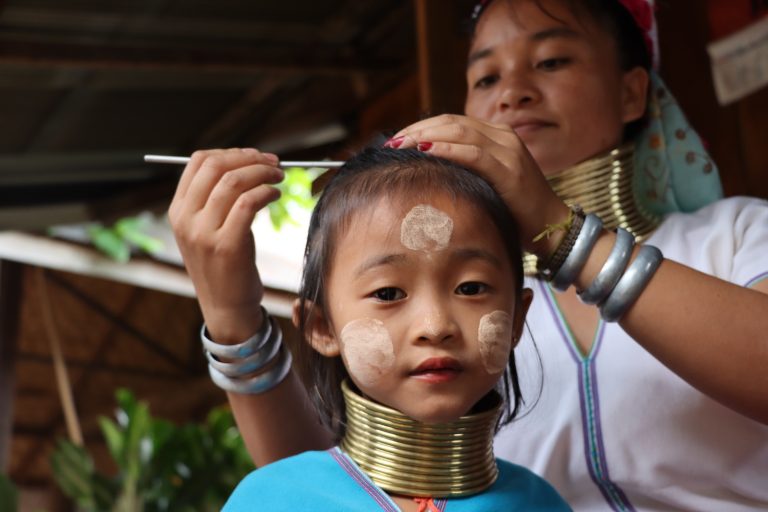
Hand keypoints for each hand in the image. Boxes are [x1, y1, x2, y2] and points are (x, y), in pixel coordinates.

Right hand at [168, 148, 283, 341]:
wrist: (226, 306)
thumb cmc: (225, 263)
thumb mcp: (208, 229)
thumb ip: (215, 199)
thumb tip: (245, 161)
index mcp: (177, 210)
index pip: (198, 162)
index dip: (231, 152)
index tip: (255, 156)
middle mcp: (185, 219)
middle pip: (215, 166)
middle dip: (249, 158)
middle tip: (273, 163)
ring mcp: (203, 233)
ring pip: (233, 182)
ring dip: (262, 172)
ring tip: (279, 177)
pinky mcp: (226, 246)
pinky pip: (247, 203)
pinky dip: (266, 192)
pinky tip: (276, 195)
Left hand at [392, 115, 569, 255]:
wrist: (550, 227)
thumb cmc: (514, 211)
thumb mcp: (486, 182)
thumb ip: (464, 170)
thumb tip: (425, 170)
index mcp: (497, 136)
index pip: (451, 123)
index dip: (421, 127)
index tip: (396, 140)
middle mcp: (503, 136)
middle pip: (451, 122)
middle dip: (417, 130)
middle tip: (391, 142)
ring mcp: (508, 150)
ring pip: (459, 132)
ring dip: (425, 136)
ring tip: (400, 145)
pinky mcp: (510, 169)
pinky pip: (473, 153)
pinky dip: (447, 150)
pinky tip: (425, 152)